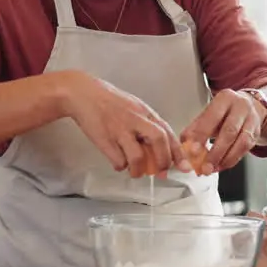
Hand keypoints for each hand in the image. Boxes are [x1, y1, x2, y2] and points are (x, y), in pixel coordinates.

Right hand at [58, 71, 185, 177]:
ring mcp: (120, 129)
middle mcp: (135, 119)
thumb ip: (147, 124)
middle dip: (163, 161)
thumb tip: (161, 148)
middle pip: (159, 141)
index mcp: (145, 112)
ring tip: (136, 172)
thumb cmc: (109, 102)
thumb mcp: (134, 107)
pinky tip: (119, 163)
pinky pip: (118, 160)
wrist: (83, 93)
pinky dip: (121, 166)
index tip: (184, 166)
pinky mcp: (105, 139)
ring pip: (138, 156)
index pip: (168, 132)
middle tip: (161, 173)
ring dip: (139, 170)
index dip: (178, 152)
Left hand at [181, 89, 264, 174]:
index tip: (193, 150)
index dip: (202, 135)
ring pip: (241, 142)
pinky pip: (246, 149)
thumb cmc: (225, 111)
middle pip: (229, 131)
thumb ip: (195, 128)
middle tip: (203, 167)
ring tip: (212, 168)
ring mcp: (251, 119)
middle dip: (215, 152)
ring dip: (225, 159)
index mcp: (225, 98)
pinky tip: (222, 165)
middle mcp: (241, 106)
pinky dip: (232, 160)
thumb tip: (184, 145)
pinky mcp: (257, 132)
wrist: (250, 106)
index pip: (212, 117)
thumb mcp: (209, 113)